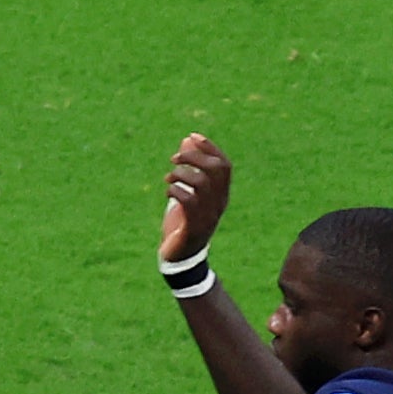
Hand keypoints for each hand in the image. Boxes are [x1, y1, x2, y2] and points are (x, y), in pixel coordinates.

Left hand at [161, 133, 230, 261]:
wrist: (181, 257)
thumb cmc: (183, 221)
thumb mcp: (188, 192)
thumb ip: (189, 167)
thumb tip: (188, 140)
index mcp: (221, 196)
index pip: (224, 166)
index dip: (210, 147)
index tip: (192, 136)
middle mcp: (219, 204)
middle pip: (215, 170)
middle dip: (193, 157)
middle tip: (174, 158)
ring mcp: (208, 216)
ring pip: (201, 183)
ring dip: (180, 174)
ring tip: (168, 178)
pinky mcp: (194, 226)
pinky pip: (188, 200)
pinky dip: (175, 190)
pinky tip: (168, 192)